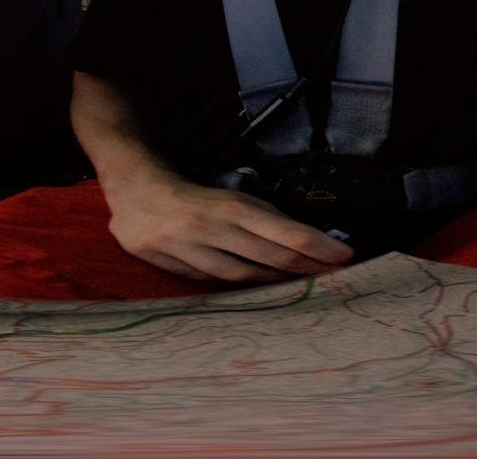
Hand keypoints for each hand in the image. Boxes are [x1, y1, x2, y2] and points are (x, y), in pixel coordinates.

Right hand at [103, 174, 356, 283]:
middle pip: (266, 257)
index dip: (315, 246)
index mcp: (226, 205)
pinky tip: (258, 290)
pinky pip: (209, 282)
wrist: (132, 187)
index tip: (344, 255)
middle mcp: (206, 229)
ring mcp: (183, 249)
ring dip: (274, 283)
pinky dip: (235, 287)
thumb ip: (260, 217)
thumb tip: (303, 242)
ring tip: (303, 285)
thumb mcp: (228, 195)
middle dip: (304, 268)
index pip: (281, 231)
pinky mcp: (166, 265)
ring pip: (239, 276)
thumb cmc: (191, 190)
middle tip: (334, 275)